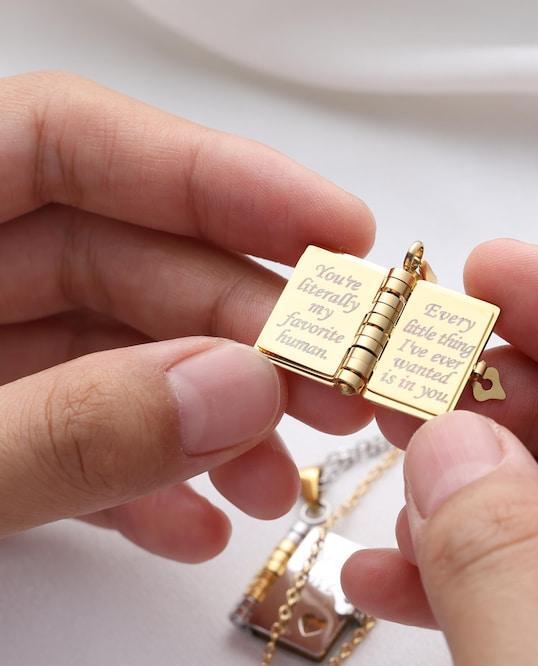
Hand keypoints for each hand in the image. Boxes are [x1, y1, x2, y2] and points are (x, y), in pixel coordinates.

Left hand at [0, 72, 374, 560]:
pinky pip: (80, 432)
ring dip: (213, 417)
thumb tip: (237, 390)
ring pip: (121, 353)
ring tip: (280, 479)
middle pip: (128, 261)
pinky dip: (143, 479)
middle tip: (342, 387)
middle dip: (246, 329)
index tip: (337, 229)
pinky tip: (195, 526)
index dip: (214, 176)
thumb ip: (66, 429)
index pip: (71, 139)